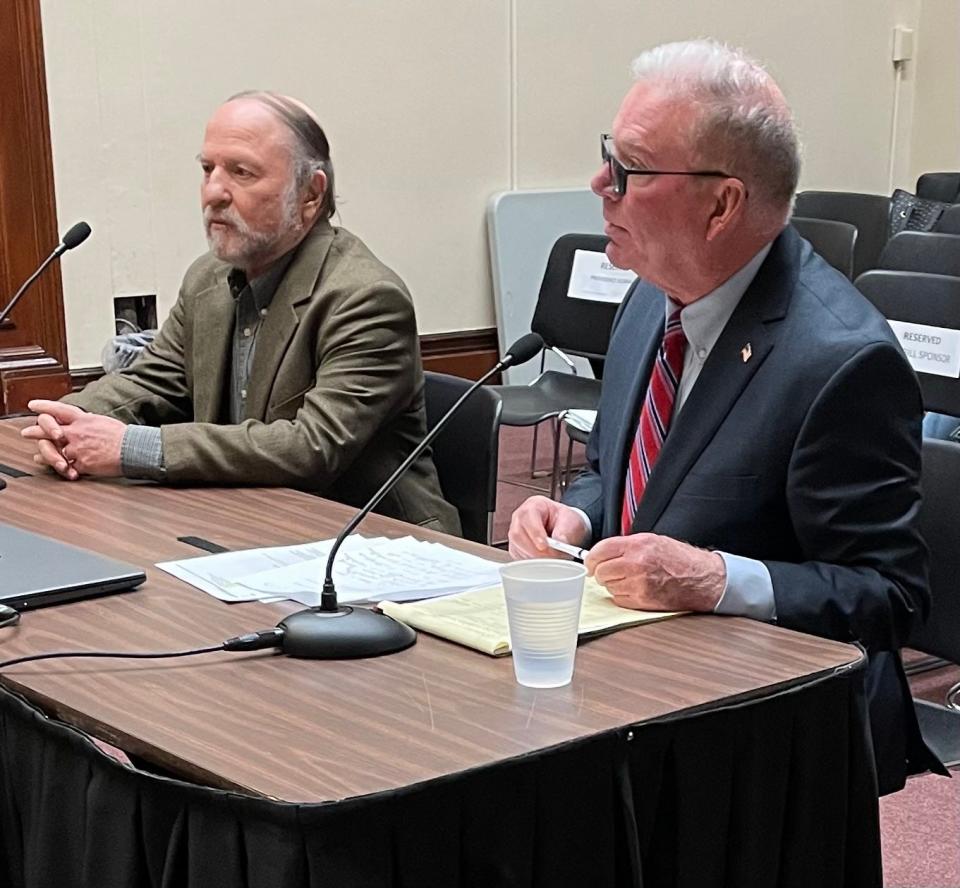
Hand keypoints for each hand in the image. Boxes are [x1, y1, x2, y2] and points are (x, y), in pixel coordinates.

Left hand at [21, 400, 125, 479]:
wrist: (133, 449)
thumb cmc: (123, 436)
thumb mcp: (103, 421)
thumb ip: (89, 421)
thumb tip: (84, 419)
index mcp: (84, 420)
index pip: (59, 410)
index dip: (44, 406)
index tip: (33, 405)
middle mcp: (77, 433)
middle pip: (48, 430)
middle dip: (35, 431)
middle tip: (27, 433)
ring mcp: (77, 448)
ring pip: (53, 451)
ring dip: (45, 454)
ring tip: (39, 457)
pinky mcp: (82, 463)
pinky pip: (66, 467)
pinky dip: (61, 469)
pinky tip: (58, 468)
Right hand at [508, 495, 588, 559]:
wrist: (565, 529)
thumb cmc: (566, 521)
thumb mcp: (571, 522)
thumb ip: (564, 531)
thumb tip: (559, 542)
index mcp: (534, 505)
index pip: (528, 517)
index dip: (535, 532)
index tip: (544, 545)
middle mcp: (520, 518)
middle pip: (518, 534)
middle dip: (534, 549)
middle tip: (551, 557)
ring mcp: (516, 533)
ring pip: (517, 547)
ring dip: (534, 557)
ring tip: (552, 558)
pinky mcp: (516, 548)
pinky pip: (519, 557)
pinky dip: (532, 562)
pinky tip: (544, 560)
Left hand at [585, 533, 725, 611]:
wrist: (701, 578)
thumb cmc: (679, 558)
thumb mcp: (651, 540)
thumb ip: (625, 545)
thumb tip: (602, 553)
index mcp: (637, 545)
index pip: (600, 551)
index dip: (592, 558)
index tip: (590, 562)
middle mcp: (636, 564)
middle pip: (600, 571)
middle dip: (601, 572)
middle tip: (609, 571)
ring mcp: (639, 584)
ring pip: (608, 586)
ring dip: (613, 584)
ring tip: (628, 579)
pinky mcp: (643, 601)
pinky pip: (619, 599)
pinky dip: (622, 595)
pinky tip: (634, 589)